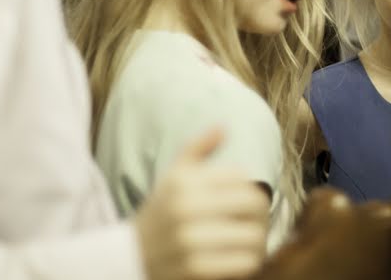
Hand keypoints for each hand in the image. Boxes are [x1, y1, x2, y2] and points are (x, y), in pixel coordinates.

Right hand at [134, 129, 270, 279]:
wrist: (128, 258)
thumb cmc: (161, 212)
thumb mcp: (173, 177)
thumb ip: (197, 148)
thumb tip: (223, 126)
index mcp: (183, 182)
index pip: (241, 177)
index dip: (250, 188)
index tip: (246, 201)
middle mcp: (184, 208)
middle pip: (253, 203)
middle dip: (261, 213)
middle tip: (257, 221)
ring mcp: (189, 241)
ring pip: (252, 235)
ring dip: (259, 240)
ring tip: (253, 241)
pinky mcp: (194, 270)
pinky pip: (243, 263)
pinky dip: (250, 261)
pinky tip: (243, 258)